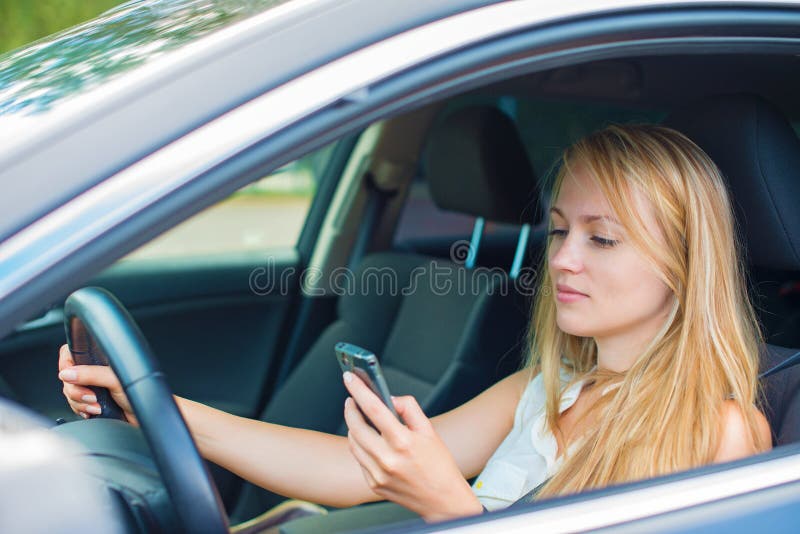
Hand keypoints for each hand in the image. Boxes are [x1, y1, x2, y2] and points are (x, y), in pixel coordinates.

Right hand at [58, 344, 136, 424]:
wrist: (148, 416)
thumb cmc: (141, 394)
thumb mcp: (115, 380)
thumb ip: (91, 374)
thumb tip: (67, 373)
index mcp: (101, 359)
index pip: (72, 353)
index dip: (66, 363)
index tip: (69, 375)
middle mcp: (95, 371)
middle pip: (68, 377)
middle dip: (76, 390)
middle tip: (92, 396)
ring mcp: (93, 387)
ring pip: (70, 393)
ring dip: (80, 403)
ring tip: (97, 406)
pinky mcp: (92, 402)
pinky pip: (75, 405)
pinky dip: (82, 410)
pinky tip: (94, 411)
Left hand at [342, 372, 482, 521]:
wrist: (443, 500)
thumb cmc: (439, 465)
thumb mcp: (429, 430)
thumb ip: (409, 408)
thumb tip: (389, 399)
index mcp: (403, 442)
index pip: (373, 408)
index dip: (358, 390)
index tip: (349, 378)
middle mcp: (388, 459)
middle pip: (356, 426)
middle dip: (350, 409)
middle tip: (352, 400)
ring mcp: (378, 474)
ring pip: (353, 443)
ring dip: (353, 427)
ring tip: (359, 418)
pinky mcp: (374, 484)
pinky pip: (359, 459)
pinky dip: (360, 446)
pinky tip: (369, 441)